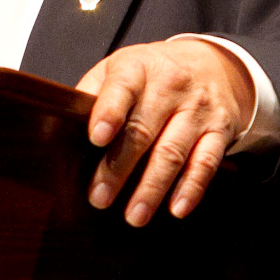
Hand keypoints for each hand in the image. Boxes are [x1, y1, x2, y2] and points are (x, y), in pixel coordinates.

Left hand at [77, 38, 254, 225]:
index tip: (95, 138)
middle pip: (143, 130)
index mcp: (139, 68)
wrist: (213, 64)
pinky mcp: (219, 131)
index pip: (122, 87)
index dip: (109, 112)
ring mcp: (198, 109)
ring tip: (134, 215)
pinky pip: (206, 163)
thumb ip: (92, 92)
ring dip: (152, 188)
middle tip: (100, 198)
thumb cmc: (153, 74)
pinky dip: (191, 188)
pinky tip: (176, 209)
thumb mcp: (120, 68)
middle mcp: (171, 86)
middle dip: (119, 168)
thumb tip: (59, 126)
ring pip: (173, 152)